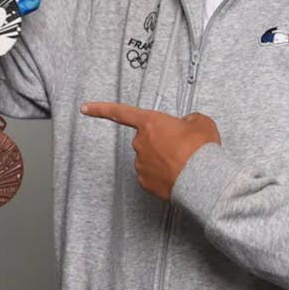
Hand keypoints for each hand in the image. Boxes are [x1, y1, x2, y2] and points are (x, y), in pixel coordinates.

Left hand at [81, 103, 220, 200]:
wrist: (203, 179)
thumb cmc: (201, 149)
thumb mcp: (201, 123)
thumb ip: (189, 119)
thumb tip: (186, 124)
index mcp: (150, 123)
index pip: (120, 112)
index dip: (100, 108)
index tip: (84, 107)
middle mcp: (140, 143)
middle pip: (146, 139)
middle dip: (160, 142)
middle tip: (182, 147)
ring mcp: (140, 164)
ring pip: (150, 158)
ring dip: (163, 159)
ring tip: (184, 163)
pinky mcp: (144, 182)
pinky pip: (152, 175)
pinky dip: (163, 175)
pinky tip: (178, 175)